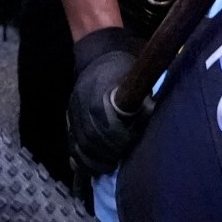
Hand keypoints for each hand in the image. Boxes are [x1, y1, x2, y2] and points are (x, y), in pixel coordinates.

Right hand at [68, 27, 141, 175]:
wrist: (98, 53)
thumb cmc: (122, 68)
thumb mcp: (134, 78)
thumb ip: (142, 99)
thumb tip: (153, 116)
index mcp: (98, 99)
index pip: (107, 129)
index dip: (120, 142)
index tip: (129, 145)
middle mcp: (81, 109)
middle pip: (91, 142)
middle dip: (106, 155)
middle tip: (118, 161)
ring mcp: (72, 115)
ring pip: (78, 146)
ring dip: (92, 161)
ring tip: (107, 167)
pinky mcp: (68, 120)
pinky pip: (71, 144)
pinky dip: (79, 160)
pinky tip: (89, 167)